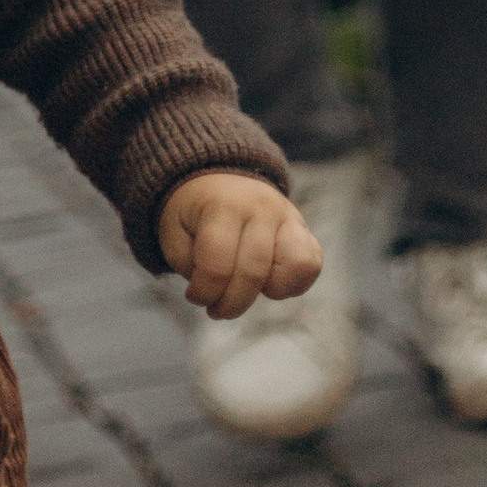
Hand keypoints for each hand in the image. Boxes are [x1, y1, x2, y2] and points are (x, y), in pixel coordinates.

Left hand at [157, 170, 322, 320]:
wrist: (218, 178)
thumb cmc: (194, 213)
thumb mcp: (174, 232)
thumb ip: (189, 264)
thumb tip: (216, 290)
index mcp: (223, 204)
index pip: (217, 265)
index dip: (203, 293)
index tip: (194, 296)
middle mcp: (261, 207)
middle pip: (254, 272)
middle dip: (231, 303)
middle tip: (216, 308)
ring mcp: (287, 216)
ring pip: (297, 264)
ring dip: (268, 290)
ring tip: (247, 288)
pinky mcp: (303, 229)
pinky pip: (311, 264)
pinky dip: (293, 283)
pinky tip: (267, 282)